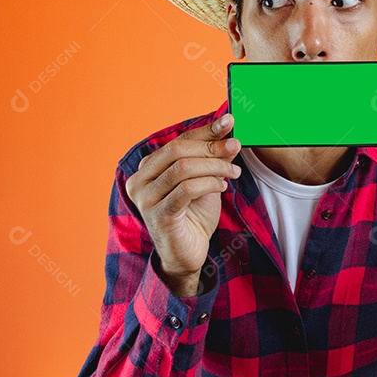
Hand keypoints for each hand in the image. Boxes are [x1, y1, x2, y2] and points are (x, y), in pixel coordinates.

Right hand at [125, 113, 241, 291]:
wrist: (187, 255)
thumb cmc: (193, 216)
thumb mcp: (205, 181)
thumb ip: (212, 159)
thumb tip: (228, 134)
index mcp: (147, 168)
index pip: (178, 140)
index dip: (205, 130)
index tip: (229, 122)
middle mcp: (140, 181)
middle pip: (177, 150)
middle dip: (210, 147)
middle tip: (236, 146)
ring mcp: (146, 199)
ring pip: (183, 168)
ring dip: (214, 167)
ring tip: (232, 173)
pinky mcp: (159, 215)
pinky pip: (186, 190)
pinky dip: (208, 184)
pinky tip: (222, 187)